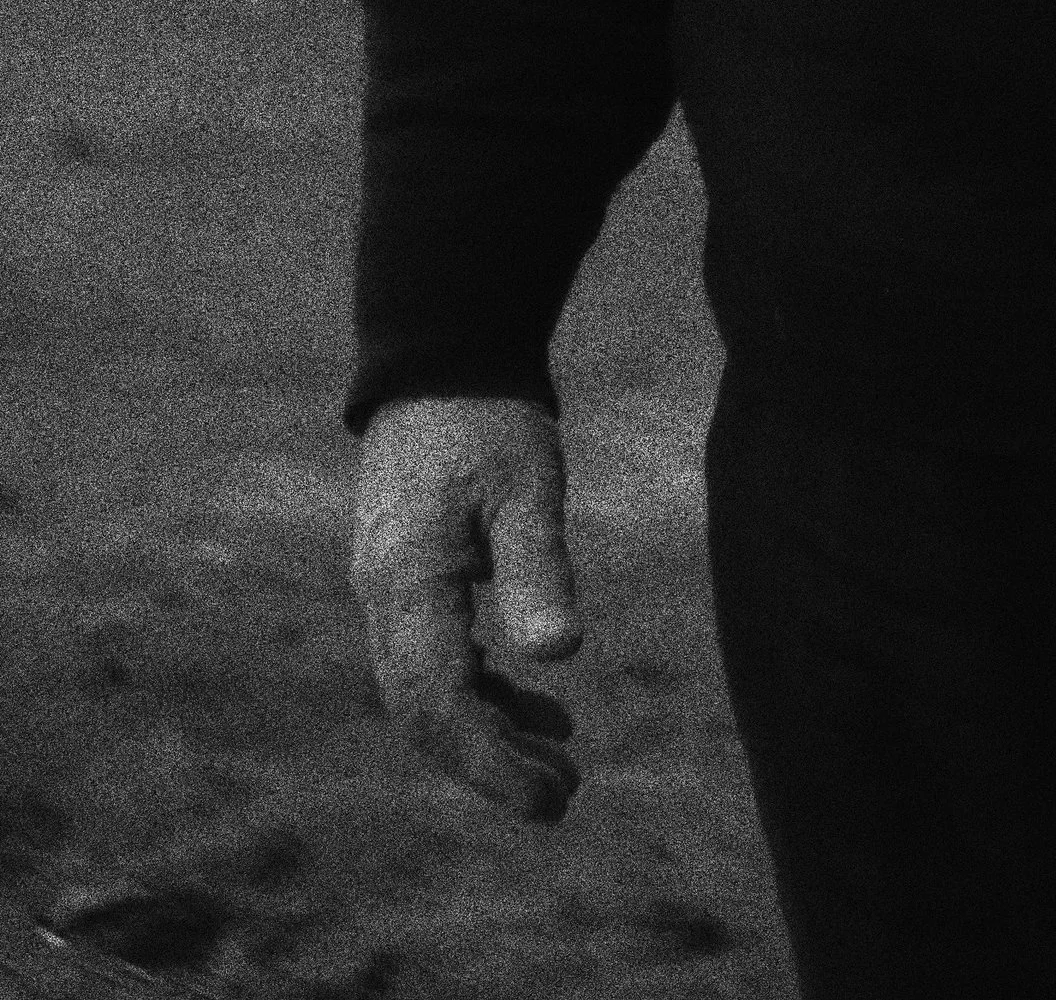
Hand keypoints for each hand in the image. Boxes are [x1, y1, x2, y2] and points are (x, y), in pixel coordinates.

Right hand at [352, 394, 584, 821]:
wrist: (442, 360)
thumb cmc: (488, 417)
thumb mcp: (526, 485)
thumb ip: (538, 566)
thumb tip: (560, 654)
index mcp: (406, 584)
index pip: (434, 704)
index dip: (486, 762)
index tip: (544, 800)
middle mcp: (385, 598)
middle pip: (425, 713)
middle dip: (490, 763)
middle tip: (564, 798)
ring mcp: (391, 590)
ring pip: (430, 691)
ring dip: (492, 732)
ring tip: (565, 764)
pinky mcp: (410, 577)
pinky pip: (437, 659)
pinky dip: (485, 691)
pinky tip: (538, 703)